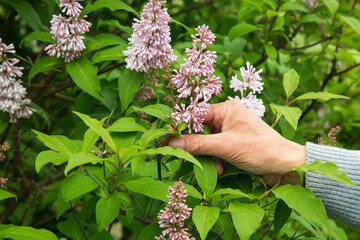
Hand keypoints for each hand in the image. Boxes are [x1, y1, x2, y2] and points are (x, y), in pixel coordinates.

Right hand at [162, 100, 305, 184]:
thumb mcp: (226, 146)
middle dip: (198, 146)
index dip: (181, 127)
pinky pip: (216, 150)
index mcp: (226, 109)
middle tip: (186, 157)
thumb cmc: (261, 150)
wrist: (286, 166)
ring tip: (218, 166)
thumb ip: (197, 144)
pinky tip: (223, 169)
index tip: (167, 139)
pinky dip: (216, 161)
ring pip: (207, 142)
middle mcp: (227, 117)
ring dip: (208, 156)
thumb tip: (172, 142)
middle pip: (200, 130)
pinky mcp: (233, 144)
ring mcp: (230, 131)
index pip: (195, 114)